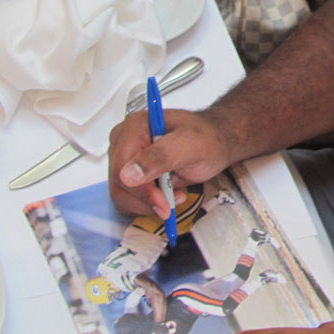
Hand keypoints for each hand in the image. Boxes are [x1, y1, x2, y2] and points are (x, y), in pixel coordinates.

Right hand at [107, 109, 229, 218]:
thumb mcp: (189, 145)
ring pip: (121, 196)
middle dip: (148, 199)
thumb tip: (127, 175)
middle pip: (119, 185)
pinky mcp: (127, 174)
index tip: (164, 205)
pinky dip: (146, 205)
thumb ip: (160, 157)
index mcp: (133, 127)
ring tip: (176, 194)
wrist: (213, 142)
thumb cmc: (205, 139)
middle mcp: (122, 142)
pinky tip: (166, 196)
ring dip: (148, 204)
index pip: (122, 168)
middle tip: (177, 198)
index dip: (142, 191)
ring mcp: (123, 158)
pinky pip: (127, 200)